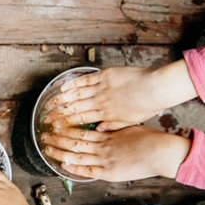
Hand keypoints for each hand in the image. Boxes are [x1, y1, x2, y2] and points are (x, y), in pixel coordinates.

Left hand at [40, 125, 190, 180]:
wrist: (162, 152)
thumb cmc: (150, 139)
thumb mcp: (129, 128)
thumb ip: (114, 128)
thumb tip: (103, 126)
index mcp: (107, 135)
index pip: (80, 131)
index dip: (65, 130)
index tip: (54, 126)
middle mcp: (102, 147)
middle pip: (74, 142)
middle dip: (57, 140)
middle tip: (43, 136)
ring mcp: (104, 160)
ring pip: (77, 155)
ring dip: (60, 152)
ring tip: (47, 149)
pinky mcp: (109, 172)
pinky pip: (88, 171)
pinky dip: (75, 168)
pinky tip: (64, 165)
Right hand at [42, 62, 196, 130]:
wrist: (157, 88)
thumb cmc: (148, 106)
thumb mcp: (131, 122)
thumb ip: (112, 126)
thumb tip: (97, 129)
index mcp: (106, 115)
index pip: (81, 120)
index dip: (67, 124)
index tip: (56, 127)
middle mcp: (101, 102)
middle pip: (75, 108)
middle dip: (59, 113)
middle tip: (47, 116)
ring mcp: (102, 88)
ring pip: (77, 94)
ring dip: (62, 98)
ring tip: (50, 101)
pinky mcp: (106, 75)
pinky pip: (85, 80)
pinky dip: (73, 83)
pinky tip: (63, 86)